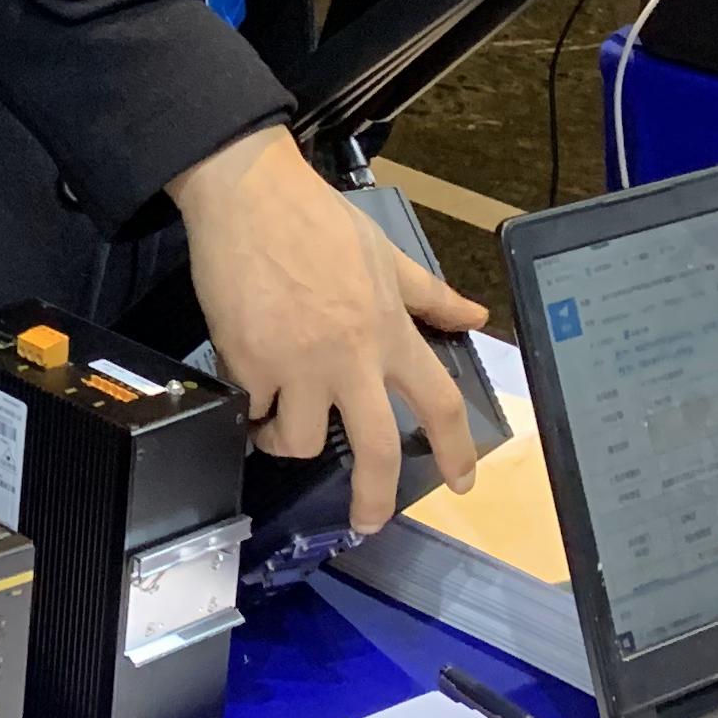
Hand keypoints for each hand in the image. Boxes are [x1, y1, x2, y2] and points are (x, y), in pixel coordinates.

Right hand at [170, 125, 483, 533]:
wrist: (249, 196)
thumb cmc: (318, 220)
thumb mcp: (385, 255)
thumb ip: (428, 295)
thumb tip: (475, 315)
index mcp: (390, 331)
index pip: (440, 402)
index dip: (456, 450)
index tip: (462, 482)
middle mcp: (352, 357)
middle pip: (375, 449)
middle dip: (373, 498)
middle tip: (366, 521)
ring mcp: (299, 364)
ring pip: (301, 441)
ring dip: (287, 442)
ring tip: (275, 429)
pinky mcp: (250, 363)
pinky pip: (251, 410)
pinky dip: (247, 409)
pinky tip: (242, 392)